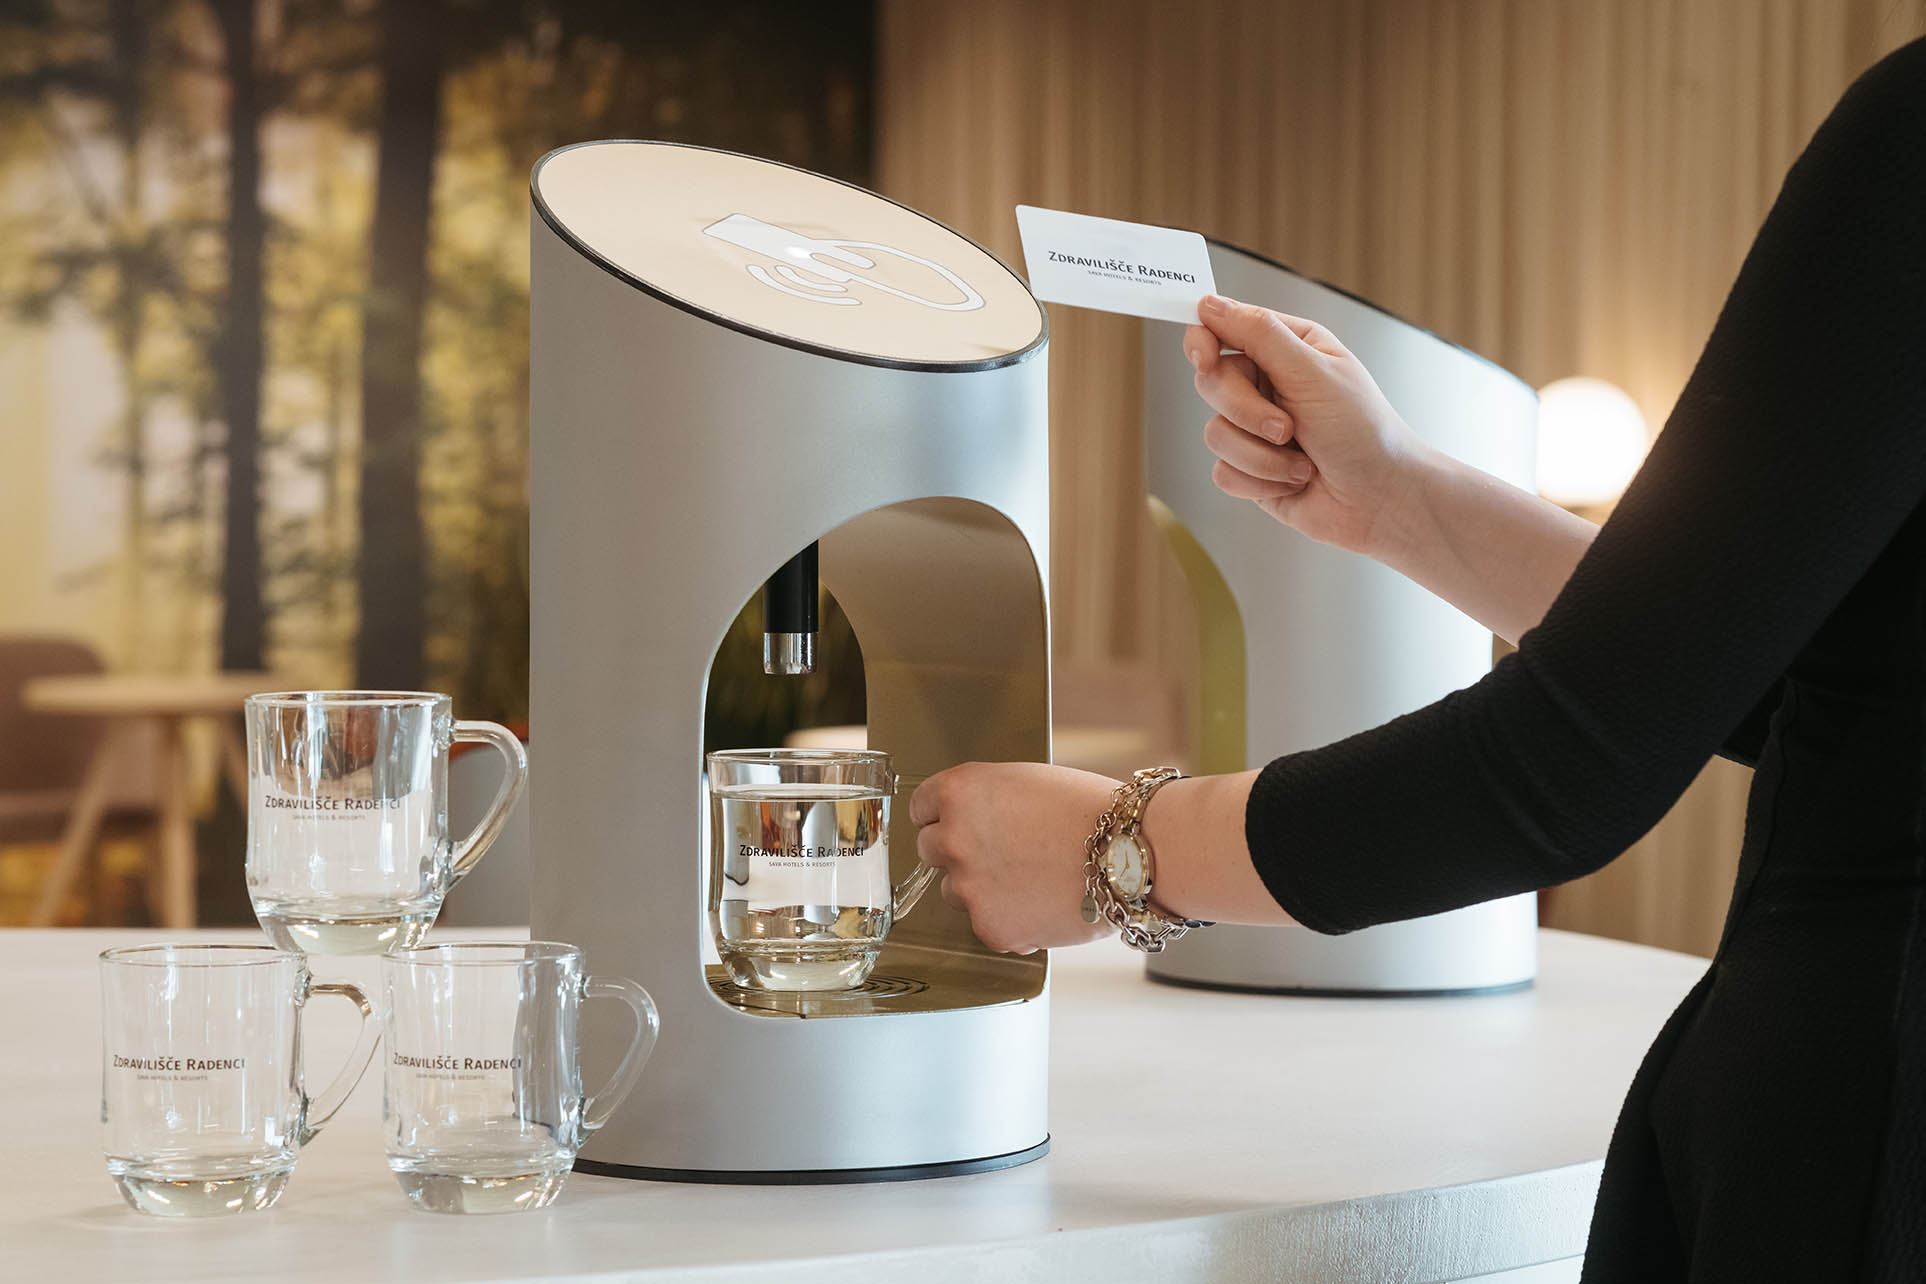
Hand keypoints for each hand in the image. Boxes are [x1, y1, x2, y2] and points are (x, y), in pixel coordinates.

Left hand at [909, 762, 1119, 952]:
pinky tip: (1043, 902)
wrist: (1130, 852)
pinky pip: (987, 924)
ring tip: (1032, 879)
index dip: (943, 816)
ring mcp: (969, 888)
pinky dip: (1009, 918)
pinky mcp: (991, 927)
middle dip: (959, 852)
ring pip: (956, 892)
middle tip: (1002, 853)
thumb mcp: (1024, 782)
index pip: (921, 808)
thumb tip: (970, 823)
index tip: (958, 824)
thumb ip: (985, 802)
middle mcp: (954, 839)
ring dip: (982, 889)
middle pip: (930, 851)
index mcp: (960, 793)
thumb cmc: (1090, 810)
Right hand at [1184, 293, 1434, 558]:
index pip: (1222, 329)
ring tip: (1302, 462)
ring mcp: (1255, 428)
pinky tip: (1294, 480)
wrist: (1381, 499)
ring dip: (1261, 455)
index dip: (1203, 342)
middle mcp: (1266, 384)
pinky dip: (1260, 480)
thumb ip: (1259, 334)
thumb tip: (1210, 304)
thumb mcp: (1313, 371)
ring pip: (1215, 433)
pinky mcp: (1250, 469)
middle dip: (1245, 411)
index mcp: (1285, 347)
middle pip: (1211, 382)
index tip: (1206, 359)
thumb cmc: (1363, 430)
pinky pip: (1222, 471)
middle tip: (1285, 427)